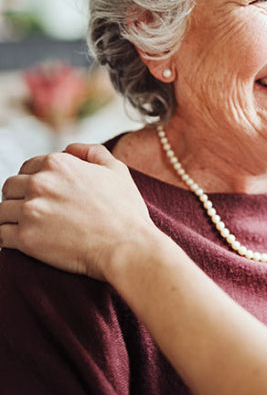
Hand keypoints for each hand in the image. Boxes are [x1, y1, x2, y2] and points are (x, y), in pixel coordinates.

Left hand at [0, 143, 155, 279]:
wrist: (126, 246)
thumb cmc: (125, 210)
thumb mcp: (117, 170)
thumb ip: (92, 151)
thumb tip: (70, 148)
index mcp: (59, 164)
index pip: (28, 167)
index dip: (36, 180)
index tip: (46, 195)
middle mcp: (40, 183)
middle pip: (10, 187)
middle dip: (20, 198)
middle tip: (38, 212)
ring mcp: (30, 210)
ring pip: (2, 210)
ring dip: (13, 218)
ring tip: (31, 228)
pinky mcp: (24, 238)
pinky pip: (0, 234)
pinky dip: (8, 238)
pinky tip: (24, 241)